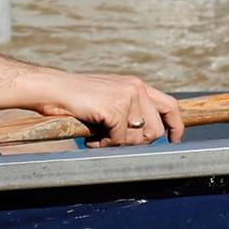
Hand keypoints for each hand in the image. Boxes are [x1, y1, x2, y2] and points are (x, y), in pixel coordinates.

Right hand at [58, 73, 186, 146]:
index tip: (174, 140)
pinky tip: (92, 137)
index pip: (170, 105)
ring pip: (139, 137)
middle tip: (115, 142)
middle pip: (156, 130)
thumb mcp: (110, 99)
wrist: (53, 89)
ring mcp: (127, 97)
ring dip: (119, 144)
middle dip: (138, 143)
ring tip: (100, 137)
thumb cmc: (76, 99)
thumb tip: (146, 136)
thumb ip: (129, 111)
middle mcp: (136, 88)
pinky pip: (119, 140)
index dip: (176, 126)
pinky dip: (105, 144)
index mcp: (136, 85)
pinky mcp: (116, 109)